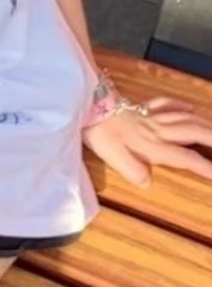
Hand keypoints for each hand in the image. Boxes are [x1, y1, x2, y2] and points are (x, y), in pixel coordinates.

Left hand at [83, 96, 211, 186]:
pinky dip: (179, 105)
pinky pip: (165, 104)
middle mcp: (156, 130)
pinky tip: (189, 107)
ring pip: (184, 118)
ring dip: (204, 124)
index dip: (205, 166)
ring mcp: (150, 116)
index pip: (185, 158)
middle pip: (192, 132)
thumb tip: (148, 182)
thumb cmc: (99, 133)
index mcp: (152, 146)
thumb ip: (133, 171)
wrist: (87, 105)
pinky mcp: (141, 107)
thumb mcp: (113, 157)